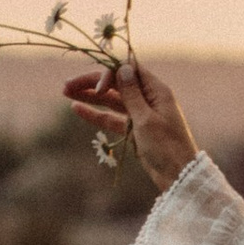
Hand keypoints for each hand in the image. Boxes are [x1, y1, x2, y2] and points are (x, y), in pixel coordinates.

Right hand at [64, 57, 197, 191]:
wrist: (178, 177)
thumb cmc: (166, 147)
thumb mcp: (146, 120)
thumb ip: (132, 94)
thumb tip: (122, 67)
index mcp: (156, 91)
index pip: (128, 70)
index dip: (109, 73)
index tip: (97, 88)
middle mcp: (148, 98)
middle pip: (116, 83)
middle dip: (92, 83)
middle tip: (65, 85)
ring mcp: (140, 114)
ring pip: (111, 100)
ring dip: (90, 96)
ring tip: (65, 92)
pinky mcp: (134, 129)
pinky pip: (112, 118)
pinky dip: (96, 114)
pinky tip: (77, 108)